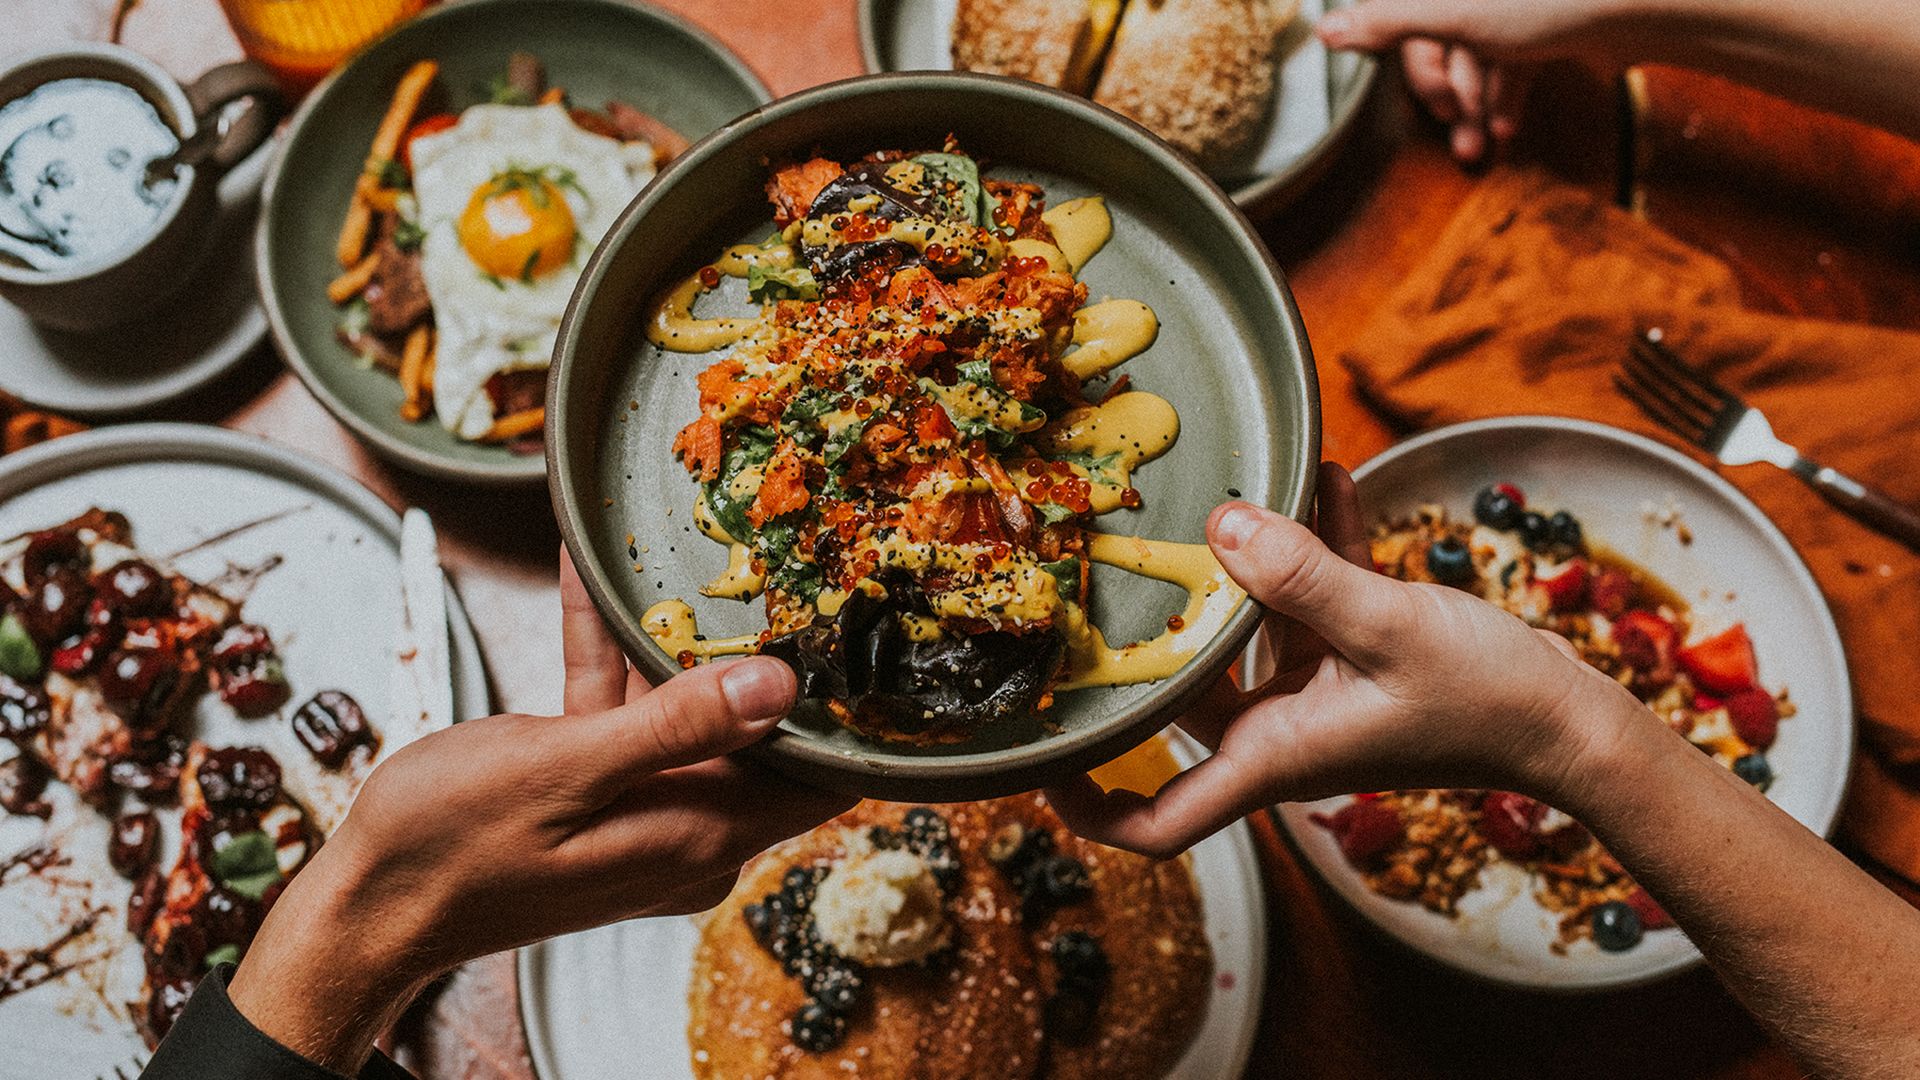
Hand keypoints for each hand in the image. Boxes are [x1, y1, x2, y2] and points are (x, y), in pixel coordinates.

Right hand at [227, 551, 853, 1070]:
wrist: (363, 904)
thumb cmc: (448, 849)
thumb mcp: (564, 769)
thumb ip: (677, 724)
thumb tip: (780, 684)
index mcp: (699, 835)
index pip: (818, 777)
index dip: (843, 705)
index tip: (849, 623)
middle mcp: (687, 829)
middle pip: (753, 731)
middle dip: (748, 644)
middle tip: (761, 552)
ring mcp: (645, 810)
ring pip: (679, 708)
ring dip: (663, 631)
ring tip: (670, 542)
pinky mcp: (599, 794)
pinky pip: (620, 713)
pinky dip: (607, 653)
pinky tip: (588, 577)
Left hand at [1046, 463, 1648, 857]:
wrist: (1574, 723)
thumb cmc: (1487, 702)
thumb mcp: (1384, 628)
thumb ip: (1300, 575)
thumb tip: (1220, 526)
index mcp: (1271, 757)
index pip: (1157, 822)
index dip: (1090, 808)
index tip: (1045, 762)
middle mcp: (1280, 732)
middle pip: (1184, 698)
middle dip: (1155, 633)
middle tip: (1109, 567)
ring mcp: (1316, 696)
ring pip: (1247, 632)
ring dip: (1244, 564)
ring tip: (1230, 492)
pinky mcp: (1355, 658)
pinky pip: (1311, 600)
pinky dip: (1312, 544)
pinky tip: (1323, 477)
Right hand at [1316, 0, 1644, 161]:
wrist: (1642, 3)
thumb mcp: (1449, 10)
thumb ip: (1385, 19)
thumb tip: (1325, 29)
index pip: (1406, 15)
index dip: (1419, 63)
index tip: (1435, 99)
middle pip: (1443, 37)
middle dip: (1451, 92)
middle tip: (1458, 129)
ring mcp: (1517, 2)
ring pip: (1480, 54)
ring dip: (1477, 105)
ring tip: (1484, 143)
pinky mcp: (1551, 17)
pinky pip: (1513, 58)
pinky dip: (1506, 94)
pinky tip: (1507, 127)